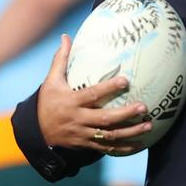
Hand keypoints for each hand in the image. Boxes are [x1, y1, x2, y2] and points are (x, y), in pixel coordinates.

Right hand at [37, 34, 152, 154]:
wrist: (36, 132)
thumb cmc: (48, 102)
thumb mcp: (51, 81)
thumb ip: (61, 59)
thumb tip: (66, 36)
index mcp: (71, 102)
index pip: (92, 94)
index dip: (109, 88)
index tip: (126, 80)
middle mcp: (78, 119)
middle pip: (104, 118)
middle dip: (125, 114)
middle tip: (143, 107)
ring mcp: (83, 134)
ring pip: (109, 136)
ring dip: (130, 132)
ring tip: (149, 125)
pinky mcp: (87, 145)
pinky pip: (108, 149)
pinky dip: (124, 148)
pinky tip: (141, 144)